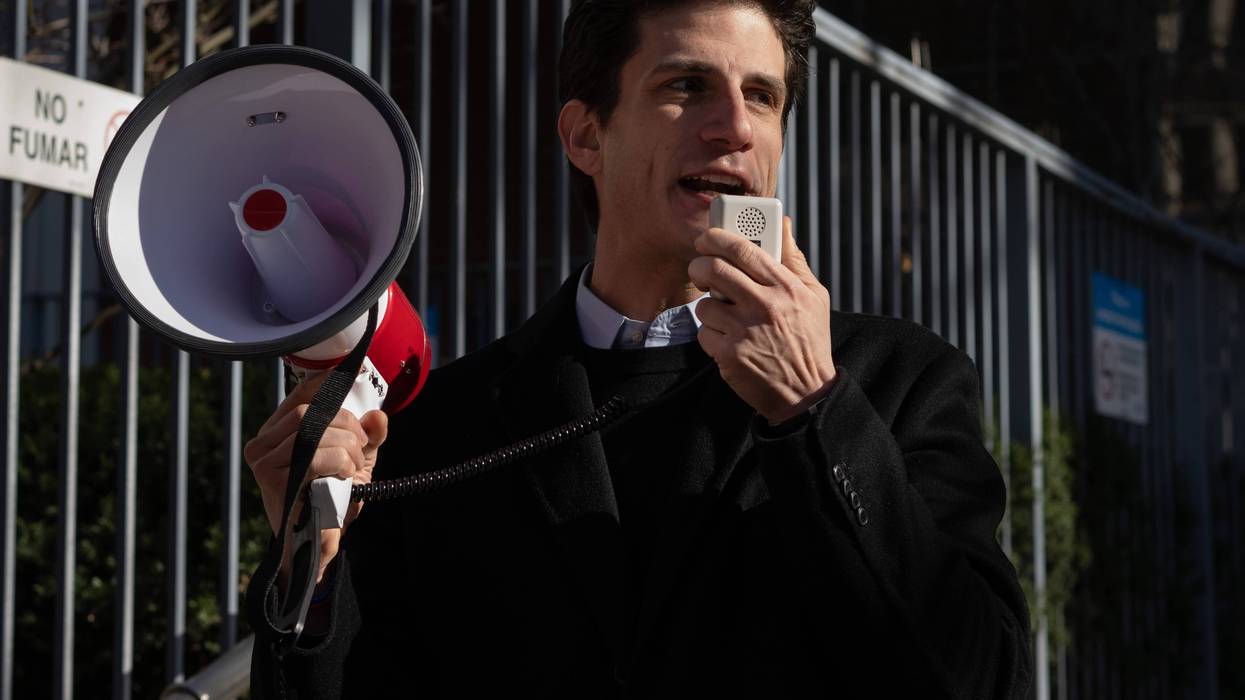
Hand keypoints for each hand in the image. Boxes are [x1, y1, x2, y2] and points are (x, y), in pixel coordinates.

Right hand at [244, 371, 388, 582]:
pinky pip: (315, 457)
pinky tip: (346, 476)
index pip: (299, 396)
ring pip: (311, 430)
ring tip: (355, 465)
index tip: (354, 380)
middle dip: (345, 423)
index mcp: (276, 434)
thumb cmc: (331, 501)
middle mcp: (262, 445)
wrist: (317, 545)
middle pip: (307, 411)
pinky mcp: (274, 482)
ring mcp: (264, 464)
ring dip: (346, 445)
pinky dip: (341, 461)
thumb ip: (368, 437)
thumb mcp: (354, 461)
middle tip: (362, 444)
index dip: (328, 385)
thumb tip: (378, 415)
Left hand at [689, 216, 836, 424]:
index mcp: (785, 287)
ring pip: (704, 304)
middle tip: (700, 269)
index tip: (707, 237)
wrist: (805, 393)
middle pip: (714, 269)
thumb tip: (783, 224)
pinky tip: (730, 342)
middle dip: (699, 265)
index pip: (743, 249)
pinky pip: (704, 333)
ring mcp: (744, 331)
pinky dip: (712, 336)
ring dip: (709, 308)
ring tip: (727, 317)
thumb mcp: (813, 295)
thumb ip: (794, 259)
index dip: (717, 237)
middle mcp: (765, 306)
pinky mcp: (729, 355)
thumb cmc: (808, 339)